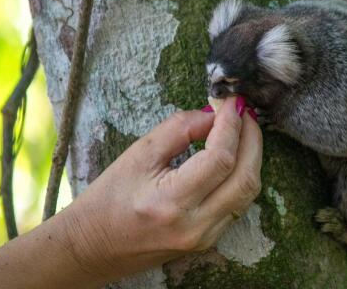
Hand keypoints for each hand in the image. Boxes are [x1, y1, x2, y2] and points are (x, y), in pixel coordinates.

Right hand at [61, 96, 261, 281]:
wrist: (94, 245)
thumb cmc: (110, 198)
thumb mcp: (139, 153)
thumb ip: (180, 129)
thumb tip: (214, 114)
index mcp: (170, 202)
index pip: (219, 159)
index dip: (231, 125)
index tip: (231, 102)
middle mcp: (194, 225)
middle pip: (245, 178)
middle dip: (251, 138)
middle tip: (243, 111)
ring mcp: (204, 237)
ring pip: (248, 193)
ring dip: (252, 155)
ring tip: (242, 128)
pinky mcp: (208, 240)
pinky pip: (239, 204)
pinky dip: (242, 174)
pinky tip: (234, 154)